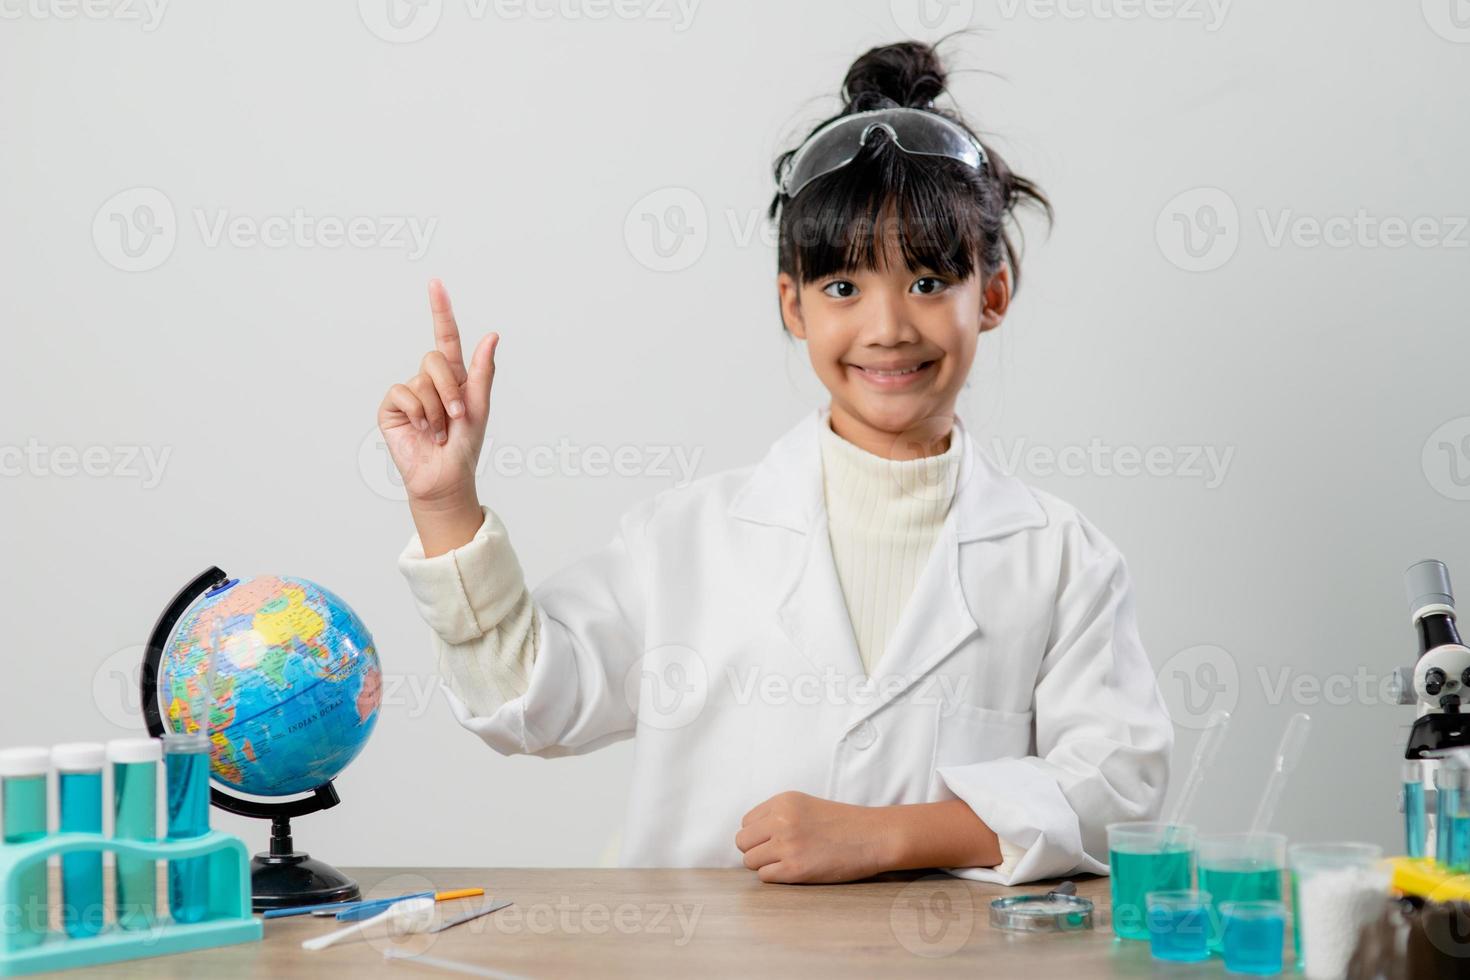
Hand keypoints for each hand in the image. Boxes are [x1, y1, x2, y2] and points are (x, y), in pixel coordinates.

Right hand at [378, 280, 498, 554]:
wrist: (445, 476)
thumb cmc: (464, 445)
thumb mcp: (479, 406)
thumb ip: (482, 371)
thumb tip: (492, 335)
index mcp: (452, 376)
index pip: (445, 336)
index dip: (440, 310)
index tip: (435, 283)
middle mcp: (428, 380)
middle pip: (435, 358)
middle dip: (450, 389)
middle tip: (457, 416)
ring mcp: (408, 393)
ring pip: (421, 380)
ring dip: (436, 410)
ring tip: (438, 431)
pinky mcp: (391, 408)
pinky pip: (403, 394)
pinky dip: (417, 413)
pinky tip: (420, 431)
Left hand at [736, 791, 892, 883]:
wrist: (873, 837)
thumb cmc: (843, 824)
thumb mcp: (806, 806)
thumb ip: (778, 815)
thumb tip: (751, 837)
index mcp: (783, 801)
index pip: (746, 822)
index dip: (758, 835)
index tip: (774, 840)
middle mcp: (781, 820)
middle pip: (742, 841)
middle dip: (756, 850)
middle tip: (776, 855)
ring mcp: (787, 845)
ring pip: (750, 860)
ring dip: (764, 865)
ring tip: (787, 863)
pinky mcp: (795, 869)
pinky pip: (764, 876)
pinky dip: (776, 877)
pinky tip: (794, 871)